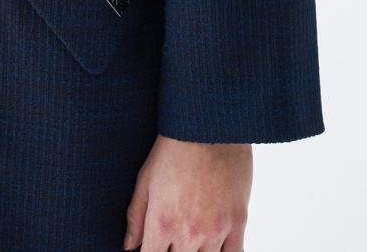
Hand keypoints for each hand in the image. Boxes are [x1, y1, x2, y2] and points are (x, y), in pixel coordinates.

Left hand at [123, 135, 250, 250]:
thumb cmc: (174, 148)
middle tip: (173, 237)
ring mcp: (215, 231)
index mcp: (162, 224)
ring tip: (191, 237)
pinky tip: (215, 246)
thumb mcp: (145, 179)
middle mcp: (188, 234)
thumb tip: (129, 246)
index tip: (154, 245)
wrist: (207, 126)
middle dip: (174, 251)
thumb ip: (136, 217)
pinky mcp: (238, 223)